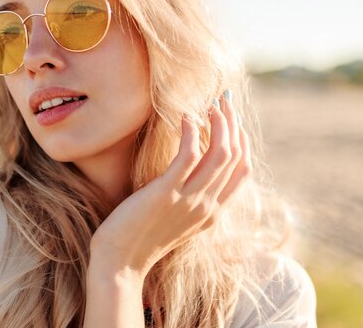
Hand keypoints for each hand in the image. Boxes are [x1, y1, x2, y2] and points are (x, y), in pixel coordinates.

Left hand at [89, 91, 252, 278]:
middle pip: (235, 157)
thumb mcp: (173, 215)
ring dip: (220, 123)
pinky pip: (189, 155)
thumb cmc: (139, 235)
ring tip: (210, 104)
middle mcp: (207, 206)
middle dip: (233, 123)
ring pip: (221, 153)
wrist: (120, 262)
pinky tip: (185, 118)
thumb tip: (188, 166)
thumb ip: (187, 195)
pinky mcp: (166, 193)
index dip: (242, 140)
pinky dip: (191, 132)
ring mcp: (190, 200)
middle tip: (224, 99)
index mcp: (212, 212)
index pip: (243, 170)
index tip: (231, 118)